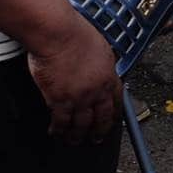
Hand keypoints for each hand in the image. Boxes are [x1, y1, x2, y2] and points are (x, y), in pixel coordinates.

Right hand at [27, 18, 121, 144]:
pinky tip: (56, 132)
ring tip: (75, 140)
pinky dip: (58, 130)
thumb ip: (100, 62)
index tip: (112, 119)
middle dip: (100, 130)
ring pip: (81, 124)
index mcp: (108, 73)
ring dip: (78, 135)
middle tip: (97, 138)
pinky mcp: (59, 100)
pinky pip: (61, 122)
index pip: (117, 99)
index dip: (114, 112)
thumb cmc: (74, 31)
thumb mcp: (99, 45)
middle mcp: (97, 88)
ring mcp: (79, 97)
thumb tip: (98, 68)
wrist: (57, 33)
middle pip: (101, 117)